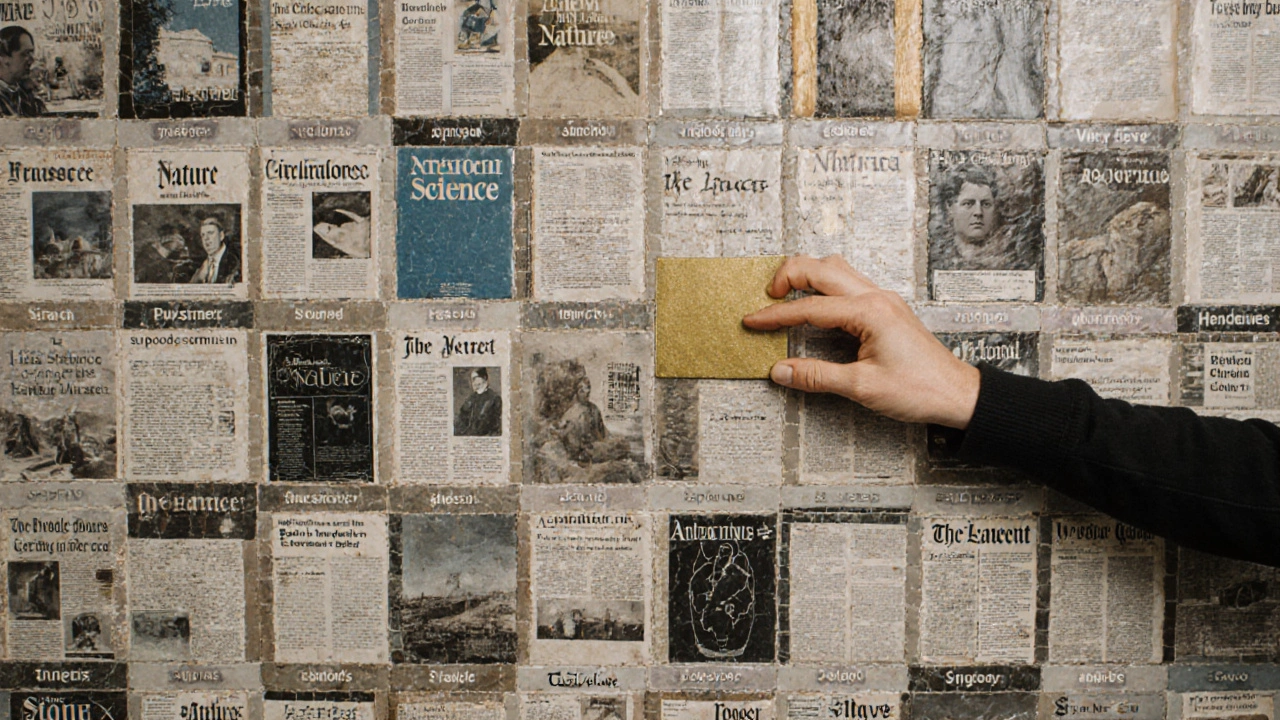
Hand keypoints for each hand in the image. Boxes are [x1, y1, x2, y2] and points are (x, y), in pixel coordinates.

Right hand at [742, 255, 979, 428]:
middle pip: (821, 268)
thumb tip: (781, 370)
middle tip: (766, 297)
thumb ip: (816, 376)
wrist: (957, 393)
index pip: (810, 308)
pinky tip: (815, 302)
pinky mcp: (886, 308)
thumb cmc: (920, 389)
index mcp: (869, 312)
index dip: (776, 315)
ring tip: (785, 294)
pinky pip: (849, 283)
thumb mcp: (861, 387)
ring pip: (837, 269)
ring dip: (808, 275)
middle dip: (787, 276)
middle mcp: (876, 297)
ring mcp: (883, 299)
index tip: (752, 321)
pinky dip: (824, 286)